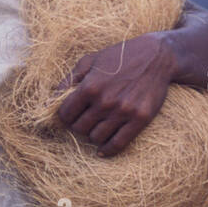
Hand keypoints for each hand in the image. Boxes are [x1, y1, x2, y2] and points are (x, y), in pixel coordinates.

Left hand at [53, 31, 175, 157]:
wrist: (157, 56)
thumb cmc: (120, 56)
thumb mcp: (90, 60)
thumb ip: (69, 80)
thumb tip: (50, 100)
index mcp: (90, 86)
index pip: (65, 114)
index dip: (65, 116)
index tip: (70, 114)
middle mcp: (105, 101)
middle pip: (79, 128)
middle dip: (78, 125)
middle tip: (85, 119)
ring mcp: (123, 112)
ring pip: (96, 138)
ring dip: (93, 135)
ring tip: (97, 126)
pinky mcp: (140, 119)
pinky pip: (118, 144)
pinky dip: (107, 150)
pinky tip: (103, 150)